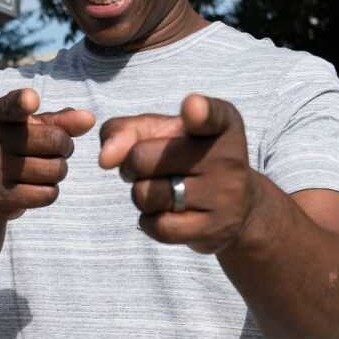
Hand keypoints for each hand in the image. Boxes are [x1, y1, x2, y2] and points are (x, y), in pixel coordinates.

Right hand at [0, 87, 95, 223]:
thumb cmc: (17, 149)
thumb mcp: (33, 129)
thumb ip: (61, 121)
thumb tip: (89, 119)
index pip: (11, 106)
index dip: (23, 101)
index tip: (32, 100)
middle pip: (54, 140)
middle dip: (64, 146)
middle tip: (52, 150)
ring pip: (56, 170)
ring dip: (58, 171)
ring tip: (42, 168)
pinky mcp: (1, 197)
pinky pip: (47, 194)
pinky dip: (49, 191)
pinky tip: (34, 187)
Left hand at [98, 93, 256, 253]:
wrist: (234, 206)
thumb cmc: (186, 158)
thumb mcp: (160, 132)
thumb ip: (125, 131)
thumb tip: (105, 158)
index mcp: (221, 123)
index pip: (212, 114)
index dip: (198, 111)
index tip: (191, 108)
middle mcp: (228, 157)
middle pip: (142, 158)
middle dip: (132, 165)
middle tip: (152, 169)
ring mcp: (224, 196)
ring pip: (146, 195)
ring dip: (141, 195)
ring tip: (164, 190)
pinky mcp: (213, 229)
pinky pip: (157, 226)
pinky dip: (150, 221)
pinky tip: (168, 213)